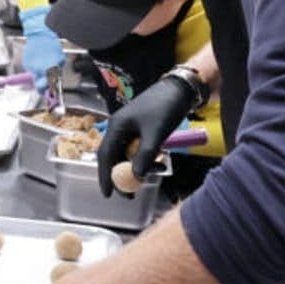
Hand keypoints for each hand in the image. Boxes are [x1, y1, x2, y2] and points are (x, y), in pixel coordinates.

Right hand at [19, 6, 63, 90]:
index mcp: (47, 69)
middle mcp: (37, 70)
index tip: (52, 97)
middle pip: (38, 86)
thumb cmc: (51, 44)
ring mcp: (30, 66)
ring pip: (35, 76)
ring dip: (40, 74)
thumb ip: (57, 71)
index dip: (50, 94)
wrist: (40, 33)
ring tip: (44, 64)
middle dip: (42, 87)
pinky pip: (31, 68)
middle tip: (47, 85)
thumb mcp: (59, 58)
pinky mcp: (26, 62)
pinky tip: (39, 59)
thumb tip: (55, 79)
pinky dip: (35, 66)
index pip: (47, 87)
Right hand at [97, 76, 194, 197]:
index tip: (108, 194)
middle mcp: (119, 128)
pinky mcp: (141, 129)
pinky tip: (160, 161)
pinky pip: (138, 150)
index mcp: (117, 126)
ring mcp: (130, 129)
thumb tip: (136, 176)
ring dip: (139, 167)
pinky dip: (147, 158)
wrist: (179, 89)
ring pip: (128, 155)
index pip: (105, 156)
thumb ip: (145, 155)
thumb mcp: (155, 133)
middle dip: (122, 176)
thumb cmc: (165, 107)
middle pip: (114, 158)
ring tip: (158, 171)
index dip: (105, 176)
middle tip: (131, 194)